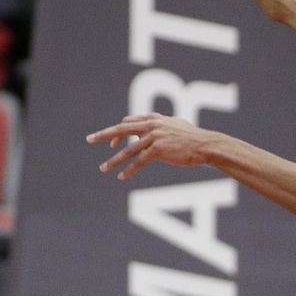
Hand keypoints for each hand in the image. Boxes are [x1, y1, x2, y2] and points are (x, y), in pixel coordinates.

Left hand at [86, 113, 220, 180]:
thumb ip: (163, 125)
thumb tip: (155, 126)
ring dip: (113, 160)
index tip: (110, 141)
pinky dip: (129, 170)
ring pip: (128, 150)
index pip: (129, 122)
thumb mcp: (176, 126)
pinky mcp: (158, 150)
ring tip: (103, 168)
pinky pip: (139, 161)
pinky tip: (122, 177)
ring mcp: (155, 137)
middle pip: (122, 129)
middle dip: (103, 135)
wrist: (206, 145)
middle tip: (89, 139)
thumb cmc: (193, 138)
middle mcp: (153, 126)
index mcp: (155, 119)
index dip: (117, 131)